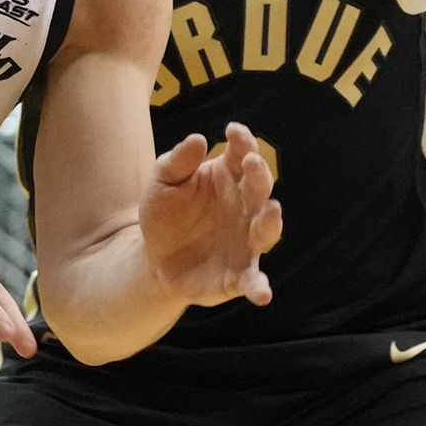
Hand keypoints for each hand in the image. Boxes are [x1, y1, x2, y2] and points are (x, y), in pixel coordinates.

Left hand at [141, 123, 281, 308]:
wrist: (153, 259)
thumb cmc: (164, 215)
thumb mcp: (161, 184)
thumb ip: (177, 162)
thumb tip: (198, 139)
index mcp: (228, 179)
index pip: (242, 155)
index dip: (242, 142)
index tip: (232, 131)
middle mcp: (244, 208)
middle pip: (259, 189)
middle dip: (259, 175)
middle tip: (251, 162)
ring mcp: (245, 242)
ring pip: (265, 232)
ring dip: (271, 223)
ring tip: (271, 211)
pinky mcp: (237, 276)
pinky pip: (252, 280)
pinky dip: (259, 286)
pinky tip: (263, 294)